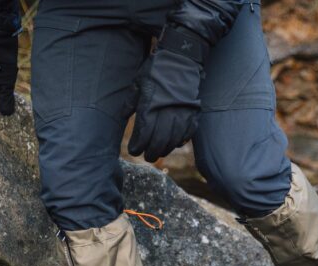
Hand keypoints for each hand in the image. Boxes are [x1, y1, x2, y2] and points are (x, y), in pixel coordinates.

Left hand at [127, 27, 207, 162]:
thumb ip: (131, 101)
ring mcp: (182, 113)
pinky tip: (176, 143)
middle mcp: (166, 113)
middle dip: (151, 152)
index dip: (138, 145)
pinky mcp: (193, 112)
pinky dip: (182, 140)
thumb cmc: (156, 69)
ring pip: (174, 140)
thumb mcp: (138, 82)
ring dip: (166, 149)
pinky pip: (188, 133)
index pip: (143, 134)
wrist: (181, 57)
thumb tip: (124, 116)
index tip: (134, 150)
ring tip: (159, 152)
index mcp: (150, 106)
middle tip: (147, 156)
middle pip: (159, 141)